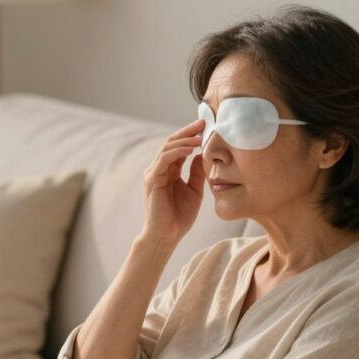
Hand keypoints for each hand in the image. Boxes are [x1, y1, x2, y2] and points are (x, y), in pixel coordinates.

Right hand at [140, 118, 207, 245]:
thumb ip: (196, 173)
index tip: (207, 126)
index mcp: (169, 171)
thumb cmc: (179, 217)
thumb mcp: (194, 190)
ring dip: (184, 139)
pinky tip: (191, 148)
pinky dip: (177, 151)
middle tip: (204, 122)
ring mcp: (153, 174)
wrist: (167, 236)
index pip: (179, 147)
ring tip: (200, 135)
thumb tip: (201, 155)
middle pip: (172, 142)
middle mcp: (159, 169)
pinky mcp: (152, 180)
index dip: (191, 135)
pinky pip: (164, 160)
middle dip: (188, 131)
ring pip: (167, 148)